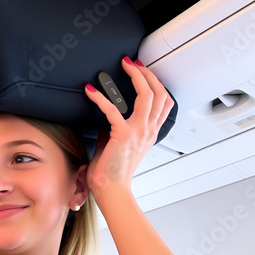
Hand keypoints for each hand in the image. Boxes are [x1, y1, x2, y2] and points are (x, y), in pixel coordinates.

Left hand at [84, 56, 173, 200]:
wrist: (112, 190)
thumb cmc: (113, 171)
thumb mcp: (120, 144)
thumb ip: (116, 127)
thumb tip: (107, 114)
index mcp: (150, 132)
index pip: (165, 101)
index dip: (156, 82)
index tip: (144, 71)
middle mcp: (148, 130)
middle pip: (160, 93)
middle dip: (148, 73)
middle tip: (134, 63)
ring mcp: (139, 132)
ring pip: (147, 95)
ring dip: (135, 76)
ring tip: (124, 65)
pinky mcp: (123, 135)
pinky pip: (113, 109)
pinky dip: (100, 97)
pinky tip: (90, 91)